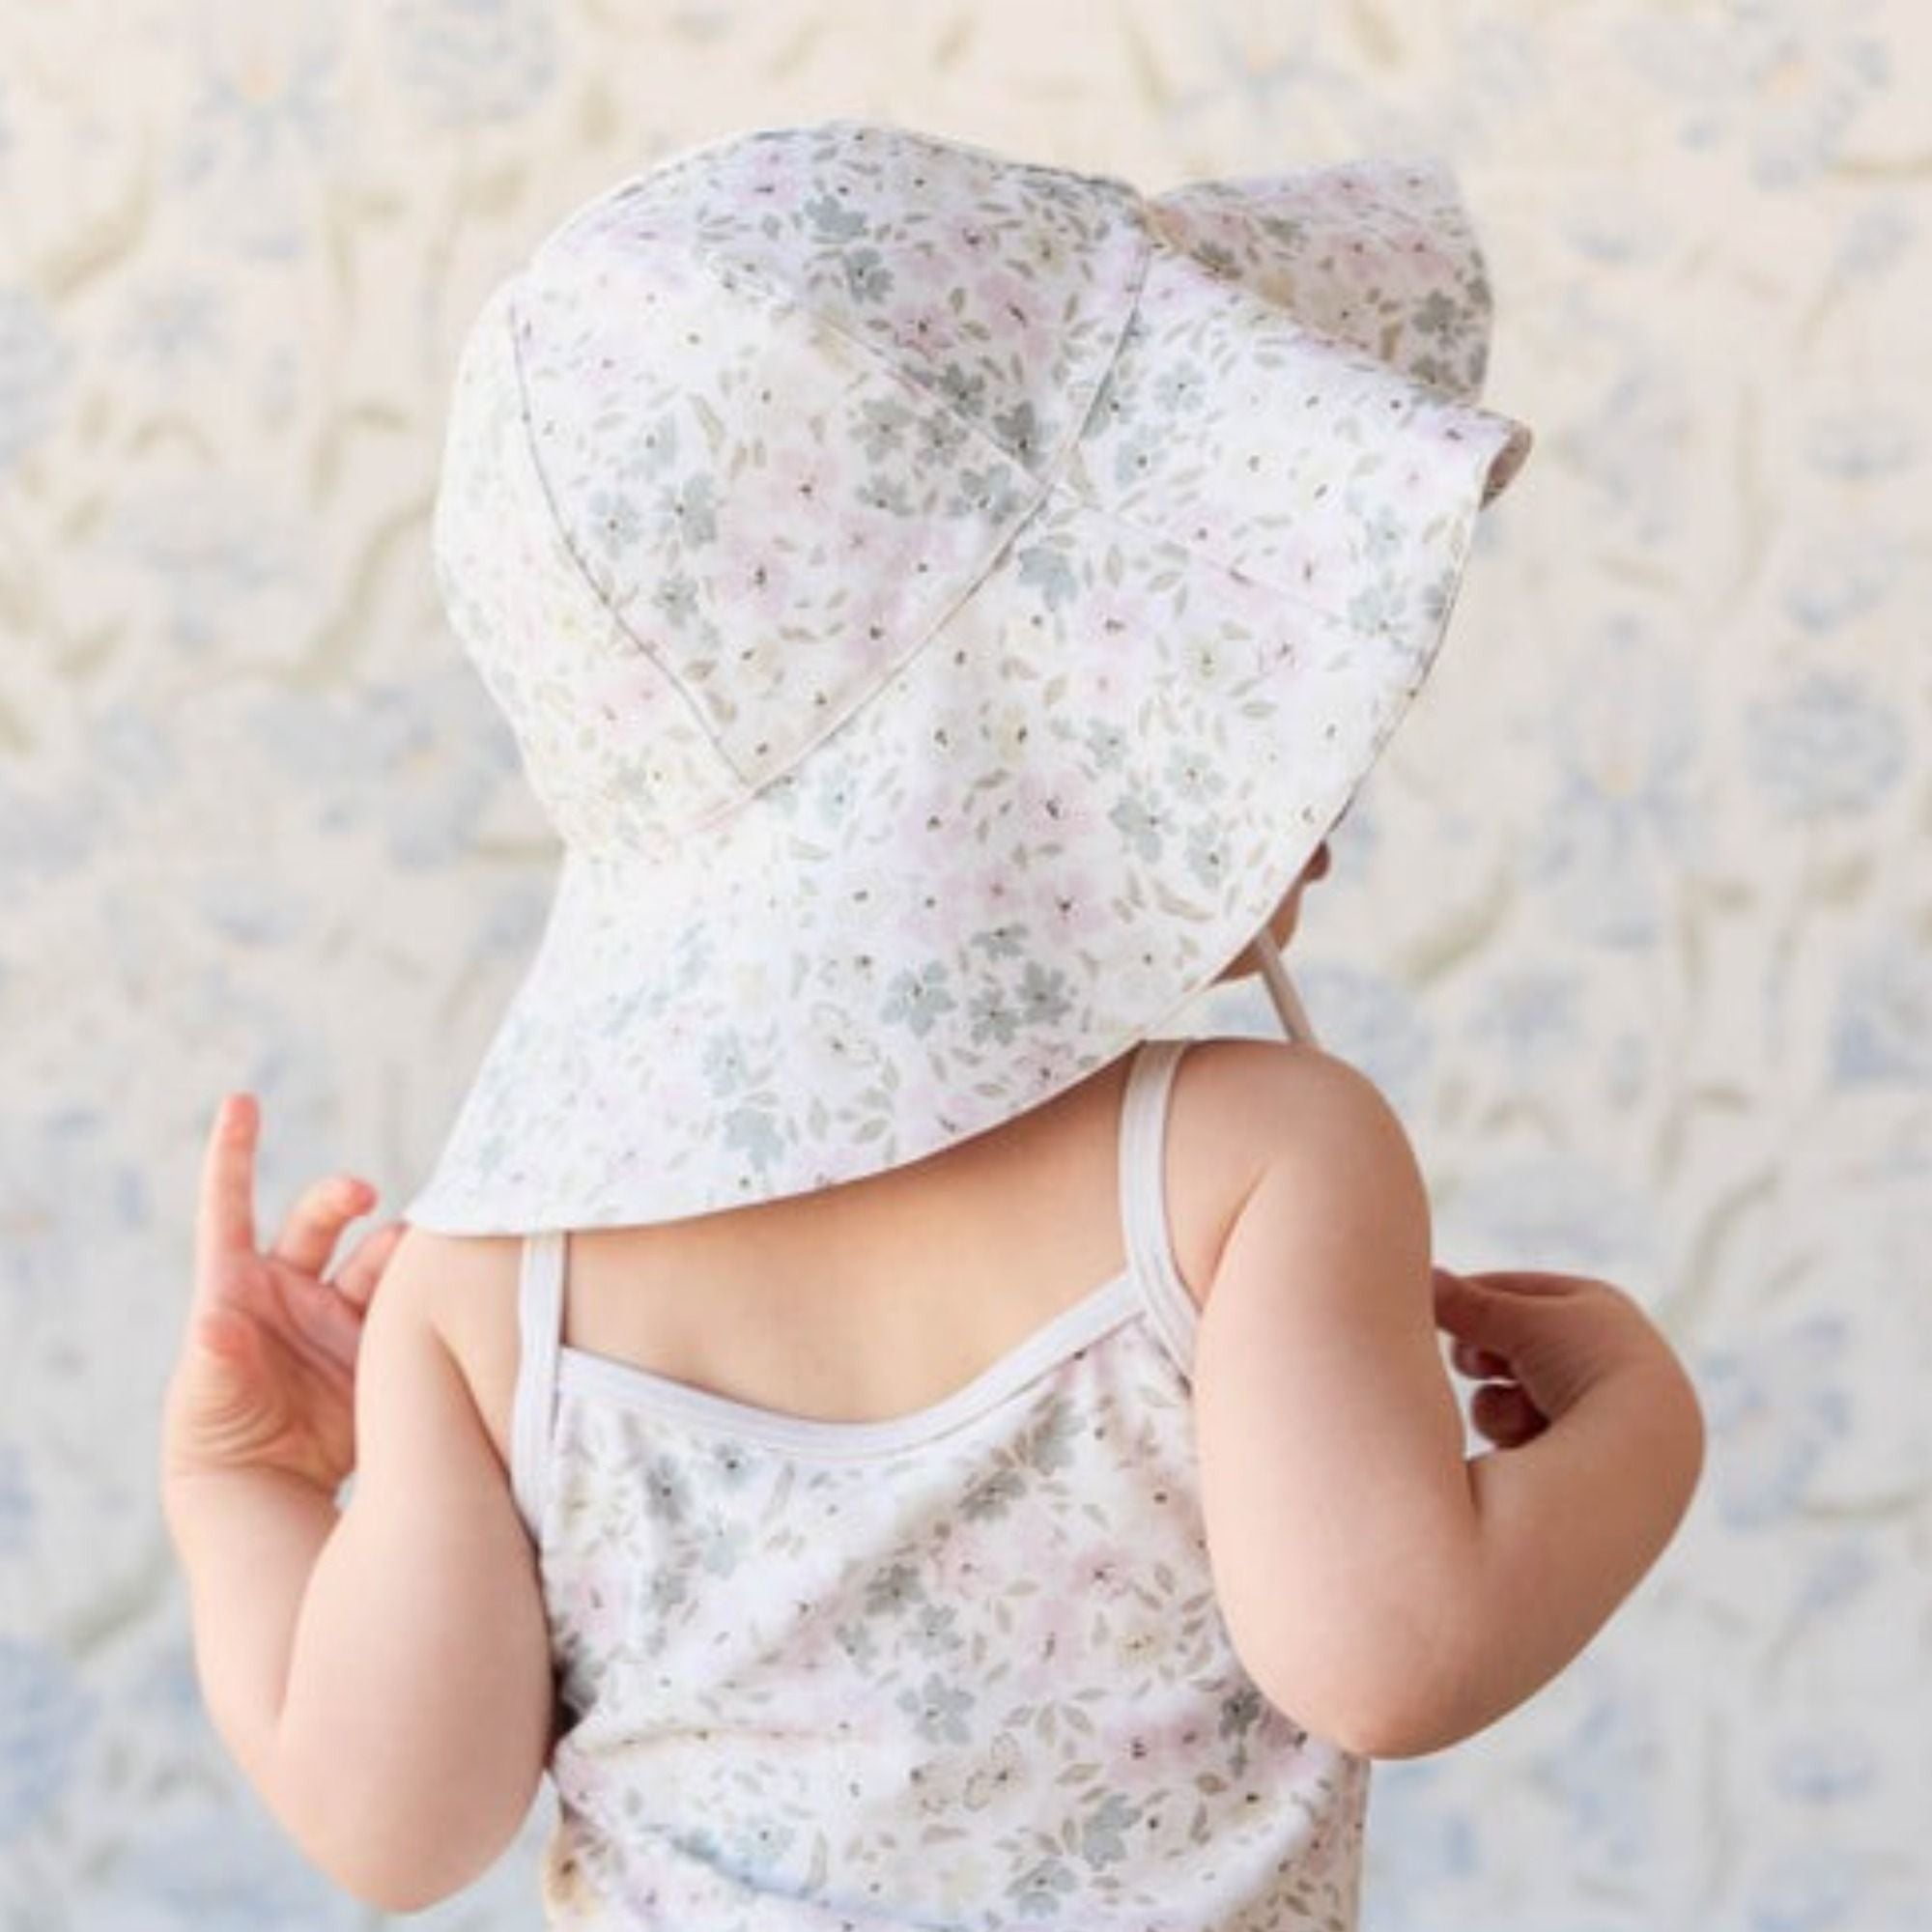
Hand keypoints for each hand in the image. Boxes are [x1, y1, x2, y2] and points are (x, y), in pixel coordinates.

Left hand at [163, 1092, 407, 1494]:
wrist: (267, 1490)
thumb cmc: (216, 1437)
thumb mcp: (206, 1399)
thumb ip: (216, 1361)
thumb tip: (212, 1327)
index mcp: (238, 1288)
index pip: (230, 1209)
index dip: (233, 1155)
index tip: (240, 1102)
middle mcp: (294, 1289)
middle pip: (321, 1220)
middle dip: (341, 1196)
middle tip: (362, 1195)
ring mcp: (341, 1315)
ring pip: (378, 1259)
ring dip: (397, 1249)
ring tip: (420, 1253)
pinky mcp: (382, 1345)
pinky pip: (412, 1306)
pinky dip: (430, 1291)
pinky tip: (450, 1283)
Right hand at [1434, 1266, 1663, 1446]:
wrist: (1649, 1450)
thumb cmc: (1593, 1367)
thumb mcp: (1523, 1323)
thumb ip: (1466, 1303)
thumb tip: (1423, 1277)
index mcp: (1596, 1308)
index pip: (1512, 1291)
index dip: (1468, 1300)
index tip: (1431, 1311)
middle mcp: (1598, 1355)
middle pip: (1507, 1347)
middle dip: (1484, 1359)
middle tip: (1475, 1367)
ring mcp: (1593, 1409)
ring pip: (1509, 1396)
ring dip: (1500, 1406)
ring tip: (1519, 1418)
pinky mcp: (1582, 1459)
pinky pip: (1524, 1437)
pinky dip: (1518, 1437)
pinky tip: (1531, 1447)